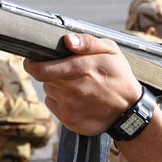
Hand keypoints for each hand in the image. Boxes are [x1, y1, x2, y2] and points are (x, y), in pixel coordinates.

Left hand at [24, 33, 141, 135]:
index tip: (32, 60)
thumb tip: (67, 40)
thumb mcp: (110, 51)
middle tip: (68, 71)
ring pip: (50, 90)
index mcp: (82, 69)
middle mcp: (73, 90)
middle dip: (51, 72)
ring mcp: (70, 107)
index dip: (32, 63)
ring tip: (78, 85)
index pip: (41, 68)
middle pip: (44, 77)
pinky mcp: (69, 121)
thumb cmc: (119, 77)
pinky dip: (61, 100)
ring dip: (58, 86)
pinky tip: (78, 99)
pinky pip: (54, 105)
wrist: (129, 111)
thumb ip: (87, 42)